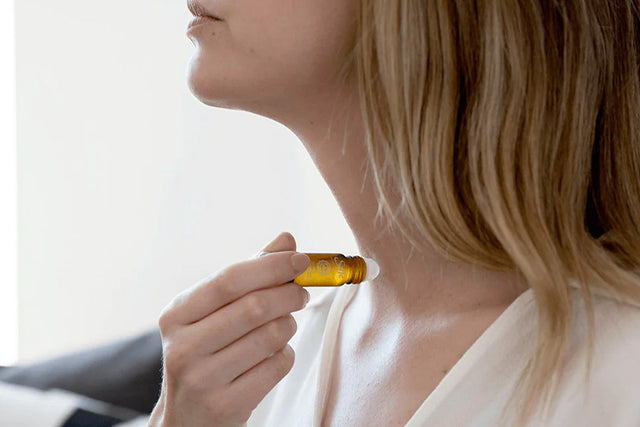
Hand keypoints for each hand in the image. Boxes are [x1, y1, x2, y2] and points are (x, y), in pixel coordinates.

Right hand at [148, 232, 310, 426]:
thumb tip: (286, 239)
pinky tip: (273, 355)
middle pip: (255, 306)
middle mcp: (183, 346)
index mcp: (177, 314)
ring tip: (283, 326)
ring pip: (272, 336)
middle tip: (303, 292)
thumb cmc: (207, 352)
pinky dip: (285, 354)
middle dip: (290, 294)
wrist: (187, 418)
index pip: (230, 279)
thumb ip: (250, 274)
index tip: (301, 259)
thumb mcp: (214, 312)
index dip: (271, 266)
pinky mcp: (225, 405)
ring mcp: (202, 379)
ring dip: (288, 326)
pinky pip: (277, 365)